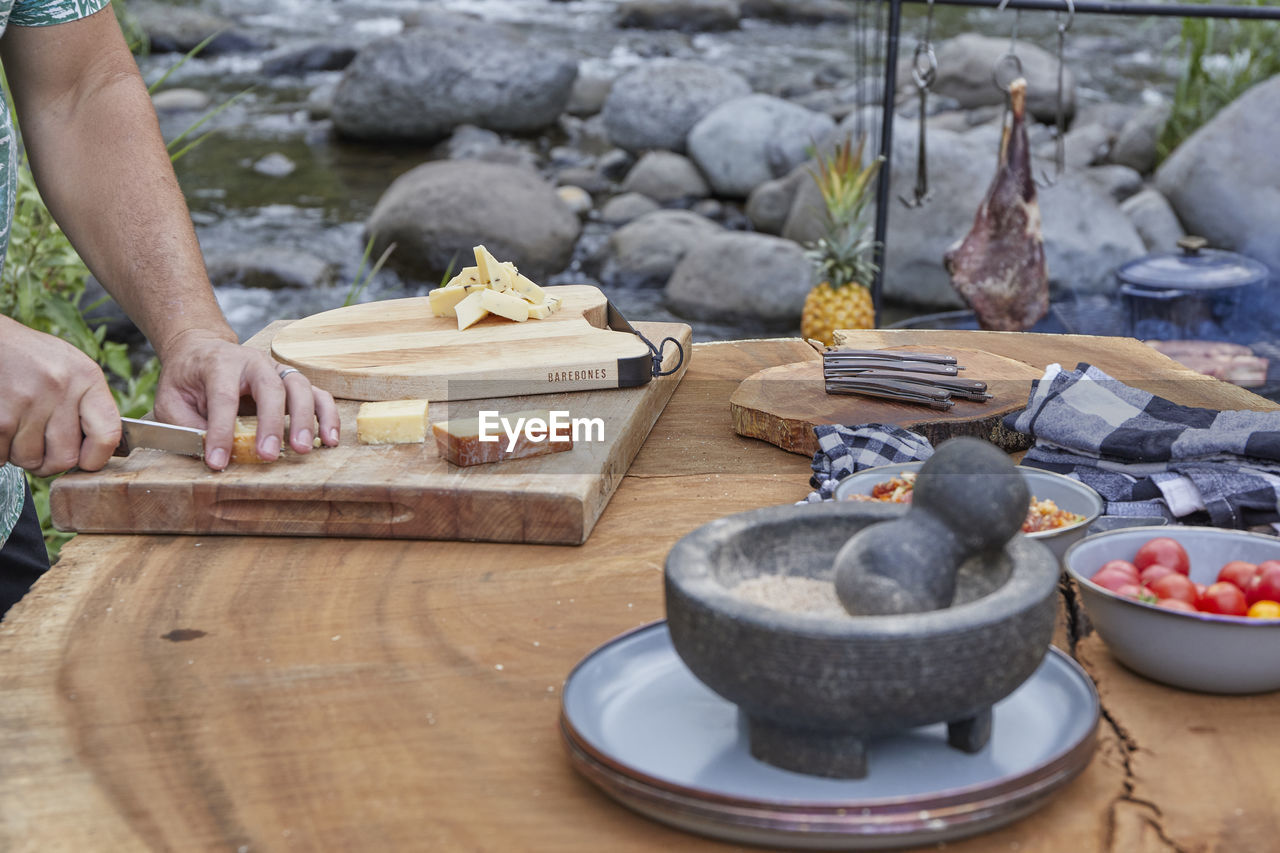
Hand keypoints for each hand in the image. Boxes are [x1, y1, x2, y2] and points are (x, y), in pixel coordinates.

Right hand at [0, 316, 119, 475]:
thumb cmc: (31, 358)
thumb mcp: (70, 368)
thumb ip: (87, 404)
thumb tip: (98, 450)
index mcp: (86, 377)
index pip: (108, 434)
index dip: (96, 458)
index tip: (86, 461)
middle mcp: (60, 388)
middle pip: (65, 458)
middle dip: (49, 462)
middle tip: (39, 449)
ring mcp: (27, 401)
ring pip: (30, 459)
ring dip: (20, 455)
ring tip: (17, 430)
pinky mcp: (0, 416)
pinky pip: (1, 455)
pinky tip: (2, 428)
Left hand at [153, 329, 339, 470]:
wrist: (201, 350)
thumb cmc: (187, 379)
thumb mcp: (170, 400)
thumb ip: (186, 425)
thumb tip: (208, 452)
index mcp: (218, 363)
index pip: (223, 397)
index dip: (220, 431)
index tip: (217, 461)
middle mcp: (253, 362)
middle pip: (270, 388)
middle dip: (271, 424)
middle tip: (268, 455)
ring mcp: (277, 370)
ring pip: (300, 388)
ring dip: (305, 419)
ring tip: (303, 448)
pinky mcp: (293, 381)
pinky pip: (318, 395)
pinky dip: (327, 416)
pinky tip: (329, 439)